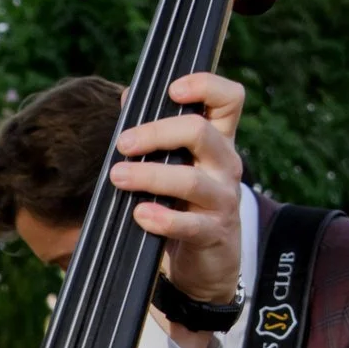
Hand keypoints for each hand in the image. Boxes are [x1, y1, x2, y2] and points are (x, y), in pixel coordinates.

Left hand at [108, 71, 244, 336]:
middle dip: (156, 132)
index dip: (206, 85)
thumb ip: (155, 131)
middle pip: (200, 132)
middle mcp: (226, 165)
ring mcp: (222, 200)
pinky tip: (140, 214)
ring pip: (190, 179)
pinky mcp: (212, 233)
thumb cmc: (185, 204)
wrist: (209, 262)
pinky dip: (162, 219)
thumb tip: (127, 96)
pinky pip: (188, 224)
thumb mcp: (177, 164)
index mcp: (218, 141)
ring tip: (118, 177)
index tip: (172, 90)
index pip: (229, 99)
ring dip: (149, 176)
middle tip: (123, 144)